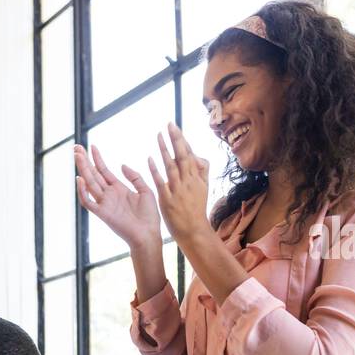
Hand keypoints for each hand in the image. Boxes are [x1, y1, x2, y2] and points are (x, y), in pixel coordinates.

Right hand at [74, 144, 161, 256]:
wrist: (149, 235)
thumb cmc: (149, 216)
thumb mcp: (145, 190)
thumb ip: (134, 177)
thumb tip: (121, 165)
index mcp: (118, 189)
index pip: (103, 171)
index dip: (97, 158)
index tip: (91, 146)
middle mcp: (108, 195)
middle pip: (93, 174)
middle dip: (84, 161)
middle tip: (76, 147)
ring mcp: (104, 204)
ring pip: (89, 183)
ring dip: (82, 169)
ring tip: (77, 156)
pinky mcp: (102, 214)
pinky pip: (88, 202)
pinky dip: (83, 192)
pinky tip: (80, 179)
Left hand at [146, 123, 212, 246]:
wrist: (194, 230)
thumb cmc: (197, 208)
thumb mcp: (204, 187)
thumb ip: (201, 170)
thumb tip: (197, 155)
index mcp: (196, 177)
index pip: (189, 154)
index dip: (182, 140)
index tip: (174, 127)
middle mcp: (188, 181)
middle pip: (182, 156)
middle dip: (175, 139)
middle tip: (169, 124)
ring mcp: (178, 189)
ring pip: (171, 166)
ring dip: (165, 150)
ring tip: (159, 135)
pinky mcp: (168, 199)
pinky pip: (161, 182)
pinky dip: (156, 170)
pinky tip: (150, 159)